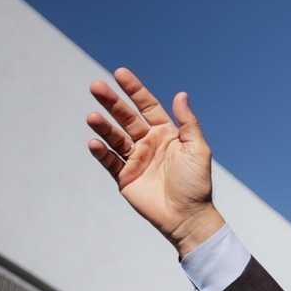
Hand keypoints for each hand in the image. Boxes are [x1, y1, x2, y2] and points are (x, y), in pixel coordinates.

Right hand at [86, 68, 223, 256]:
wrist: (187, 217)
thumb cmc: (196, 183)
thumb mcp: (198, 150)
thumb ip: (188, 123)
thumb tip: (181, 94)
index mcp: (166, 133)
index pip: (147, 106)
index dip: (134, 90)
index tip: (120, 73)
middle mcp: (148, 143)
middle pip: (126, 117)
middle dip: (112, 102)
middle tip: (96, 87)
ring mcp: (135, 159)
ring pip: (115, 137)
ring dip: (103, 126)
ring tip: (92, 117)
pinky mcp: (125, 177)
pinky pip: (110, 161)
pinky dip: (101, 152)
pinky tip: (95, 143)